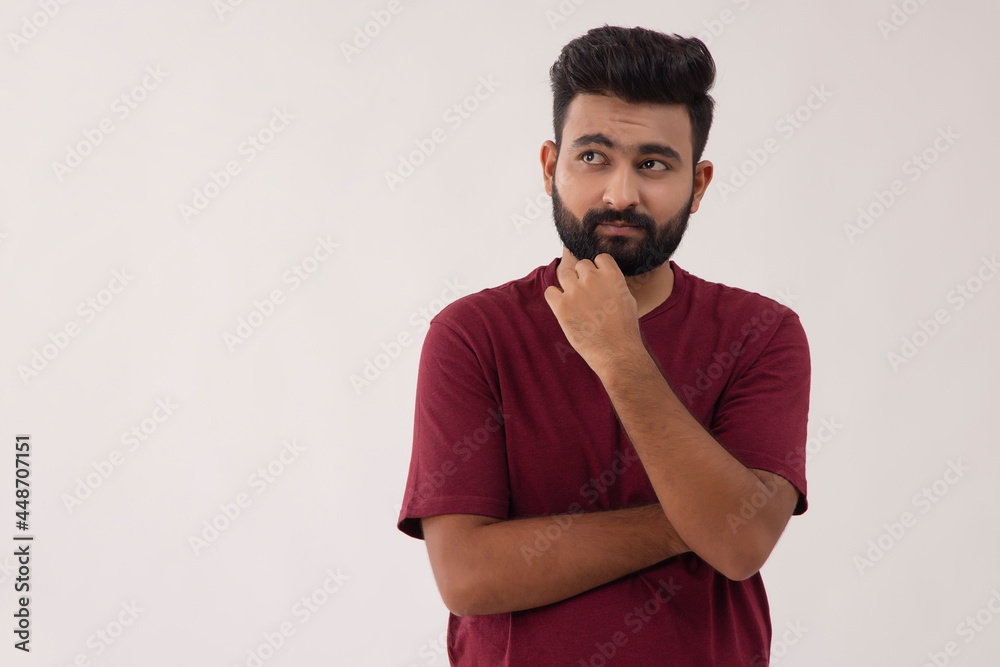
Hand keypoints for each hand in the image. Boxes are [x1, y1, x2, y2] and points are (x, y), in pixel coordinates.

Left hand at [543, 253, 644, 374]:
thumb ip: (614, 284)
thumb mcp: (628, 299)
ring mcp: (575, 291)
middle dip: (582, 277)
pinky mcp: (561, 306)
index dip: (598, 269)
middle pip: (580, 265)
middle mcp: (593, 279)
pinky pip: (550, 291)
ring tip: (574, 302)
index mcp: (612, 276)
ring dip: (568, 285)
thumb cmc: (625, 330)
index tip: (597, 282)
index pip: (600, 258)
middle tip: (586, 296)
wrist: (616, 352)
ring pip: (564, 274)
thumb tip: (605, 278)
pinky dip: (554, 298)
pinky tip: (563, 308)